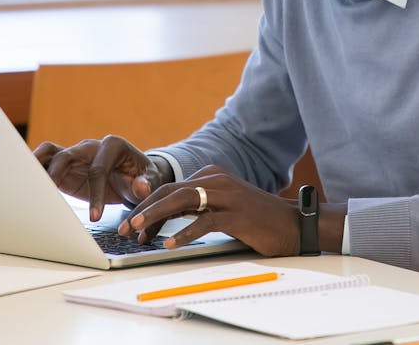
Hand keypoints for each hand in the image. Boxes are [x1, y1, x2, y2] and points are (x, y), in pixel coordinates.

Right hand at [33, 135, 171, 221]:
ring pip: (50, 152)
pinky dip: (34, 170)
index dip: (97, 192)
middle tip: (47, 195)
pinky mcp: (65, 166)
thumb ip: (145, 184)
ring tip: (25, 182)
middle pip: (68, 155)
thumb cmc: (143, 177)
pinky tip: (24, 184)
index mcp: (113, 145)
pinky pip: (46, 162)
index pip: (99, 169)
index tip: (96, 216)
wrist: (137, 176)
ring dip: (37, 165)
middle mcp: (91, 146)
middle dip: (57, 174)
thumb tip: (140, 186)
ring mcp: (75, 154)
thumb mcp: (150, 180)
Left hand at [118, 165, 300, 256]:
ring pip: (182, 201)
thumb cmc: (257, 220)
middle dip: (144, 209)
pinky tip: (170, 243)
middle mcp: (217, 180)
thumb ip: (197, 208)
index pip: (171, 188)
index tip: (132, 225)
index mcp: (212, 176)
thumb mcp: (222, 207)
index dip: (148, 205)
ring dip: (156, 216)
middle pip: (171, 191)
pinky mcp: (237, 215)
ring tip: (138, 231)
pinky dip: (184, 232)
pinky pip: (204, 222)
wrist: (294, 224)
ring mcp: (227, 196)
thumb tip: (163, 222)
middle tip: (124, 228)